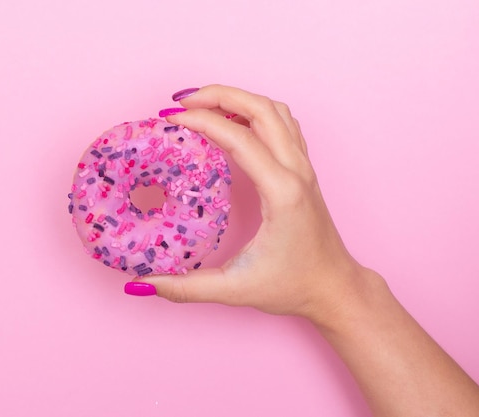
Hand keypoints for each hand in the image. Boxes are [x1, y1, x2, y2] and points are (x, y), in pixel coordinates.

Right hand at [131, 85, 369, 320]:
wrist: (335, 288)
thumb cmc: (294, 287)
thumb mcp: (236, 290)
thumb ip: (186, 288)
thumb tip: (143, 284)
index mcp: (281, 193)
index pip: (239, 138)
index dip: (202, 121)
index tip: (170, 119)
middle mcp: (296, 171)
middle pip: (261, 108)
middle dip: (219, 94)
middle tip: (182, 102)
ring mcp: (304, 167)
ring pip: (275, 111)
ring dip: (239, 98)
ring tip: (203, 105)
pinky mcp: (303, 171)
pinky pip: (283, 125)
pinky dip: (255, 112)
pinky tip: (234, 122)